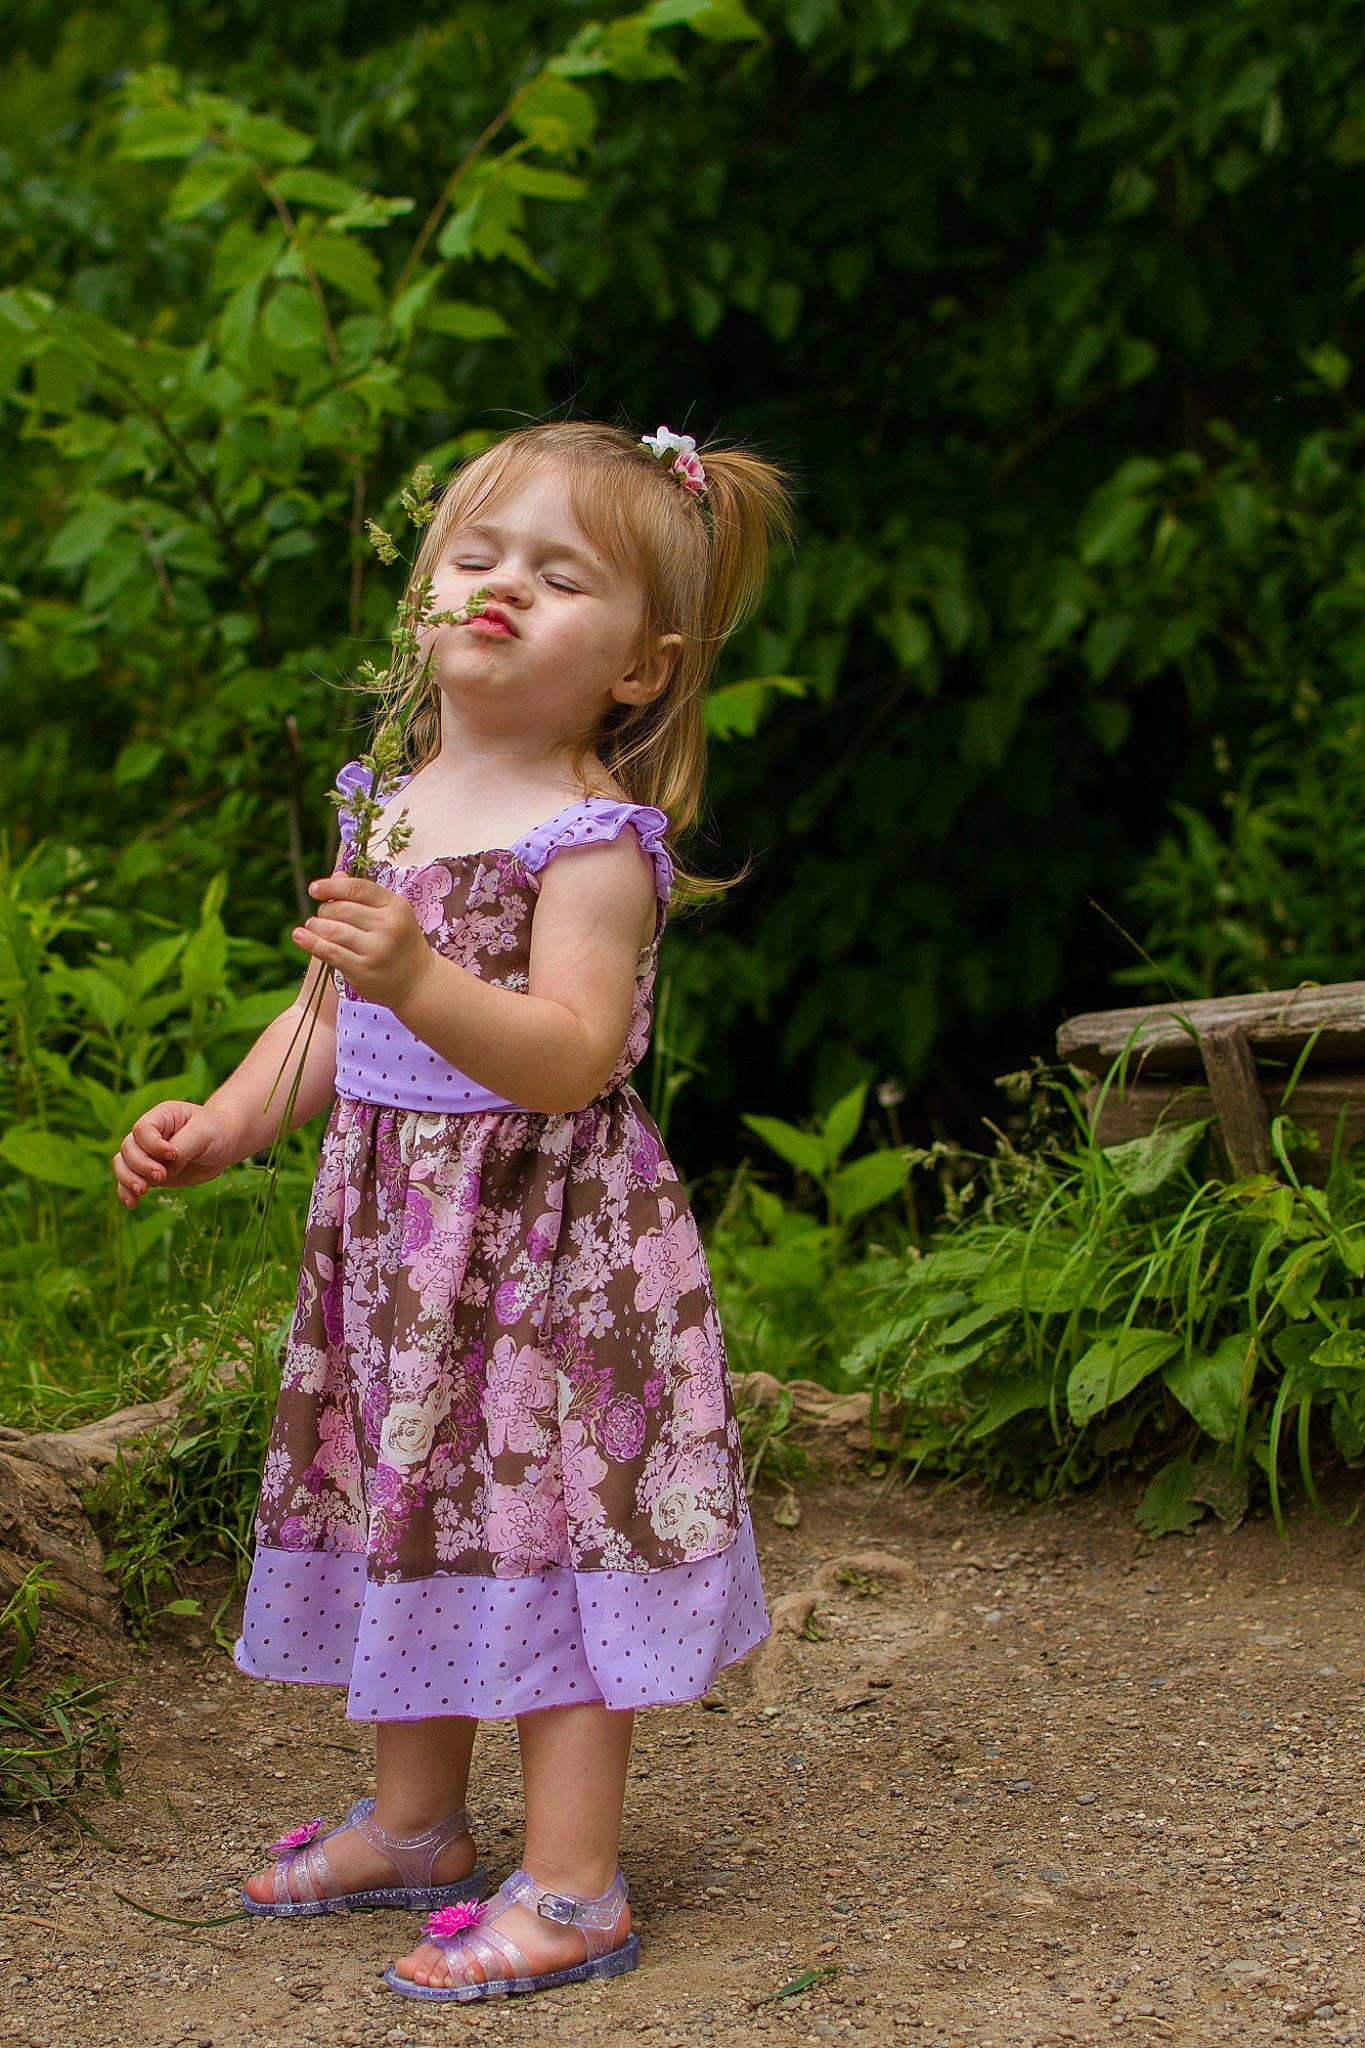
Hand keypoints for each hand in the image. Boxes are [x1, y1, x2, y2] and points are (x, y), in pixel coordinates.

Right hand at [113, 1100, 233, 1207]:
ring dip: (128, 1179)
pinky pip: (129, 1182)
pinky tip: (132, 1203)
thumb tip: (165, 1169)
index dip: (152, 1145)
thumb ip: (182, 1147)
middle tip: (162, 1176)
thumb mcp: (203, 1133)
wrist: (224, 1144)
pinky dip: (127, 1192)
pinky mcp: (150, 1173)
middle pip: (128, 1149)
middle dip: (141, 1165)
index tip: (173, 1155)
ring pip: (123, 1165)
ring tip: (143, 1191)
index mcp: (161, 1117)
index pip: (142, 1130)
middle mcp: (148, 1136)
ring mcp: (147, 1155)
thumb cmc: (215, 1132)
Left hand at [293, 873, 433, 1010]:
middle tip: (322, 916)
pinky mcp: (362, 970)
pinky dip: (310, 942)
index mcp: (396, 907)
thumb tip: (335, 876)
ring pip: (331, 930)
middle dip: (324, 910)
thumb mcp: (392, 914)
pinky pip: (329, 952)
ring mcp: (376, 949)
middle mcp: (388, 926)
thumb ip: (364, 895)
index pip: (358, 888)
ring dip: (316, 926)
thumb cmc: (401, 944)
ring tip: (314, 927)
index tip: (315, 889)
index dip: (332, 886)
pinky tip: (300, 936)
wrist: (418, 982)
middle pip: (341, 909)